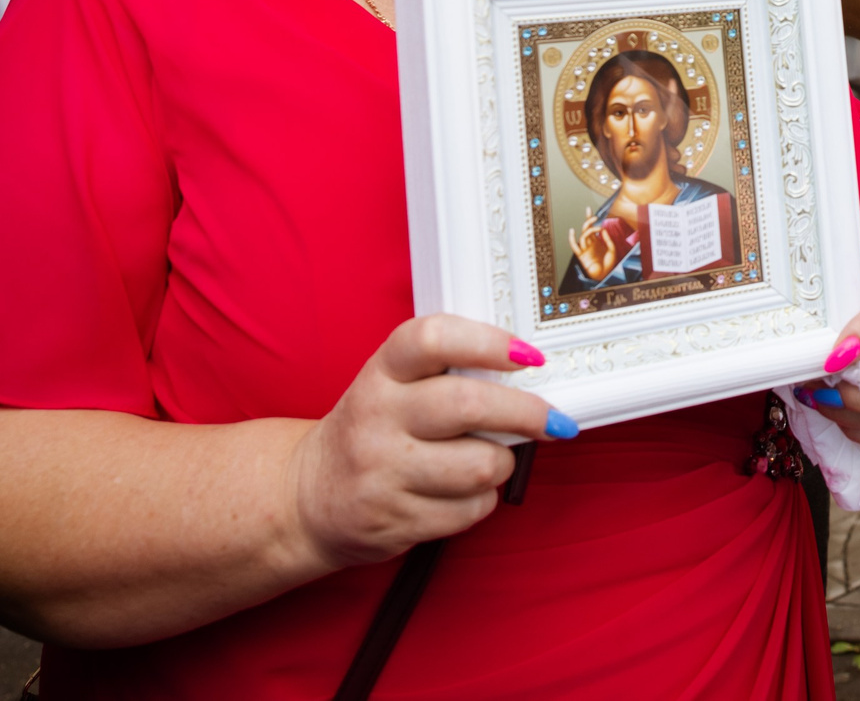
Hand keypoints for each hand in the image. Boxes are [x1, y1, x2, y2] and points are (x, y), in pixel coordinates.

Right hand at [285, 315, 567, 569]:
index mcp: (382, 372)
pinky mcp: (394, 521)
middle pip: (469, 406)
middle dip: (527, 414)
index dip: (487, 342)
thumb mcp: (393, 386)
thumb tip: (530, 376)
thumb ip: (448, 373)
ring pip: (480, 466)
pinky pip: (469, 510)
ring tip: (491, 459)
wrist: (307, 497)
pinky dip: (480, 501)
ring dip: (503, 464)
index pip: (433, 339)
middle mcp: (377, 417)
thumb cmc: (371, 431)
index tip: (528, 355)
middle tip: (552, 419)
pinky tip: (462, 491)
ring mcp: (383, 473)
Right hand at [568, 216, 633, 283]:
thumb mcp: (612, 249)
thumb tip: (602, 229)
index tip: (589, 209)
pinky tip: (572, 231)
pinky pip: (575, 246)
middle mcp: (589, 243)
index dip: (589, 218)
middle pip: (586, 229)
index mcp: (596, 241)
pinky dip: (572, 239)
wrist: (606, 275)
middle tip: (595, 217)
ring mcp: (585, 248)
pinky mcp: (582, 255)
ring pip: (583, 235)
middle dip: (589, 221)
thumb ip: (607, 239)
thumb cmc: (609, 264)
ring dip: (588, 229)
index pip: (591, 227)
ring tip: (597, 226)